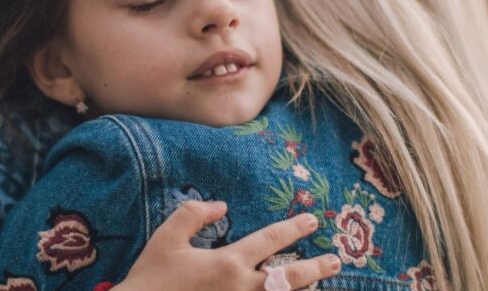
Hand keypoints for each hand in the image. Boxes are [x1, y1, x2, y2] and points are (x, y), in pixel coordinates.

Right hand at [113, 201, 340, 290]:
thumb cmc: (151, 280)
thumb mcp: (166, 239)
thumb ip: (193, 215)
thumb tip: (221, 205)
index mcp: (229, 262)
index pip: (271, 239)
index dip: (294, 228)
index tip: (312, 221)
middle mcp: (243, 288)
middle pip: (290, 276)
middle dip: (316, 267)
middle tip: (335, 261)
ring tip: (319, 286)